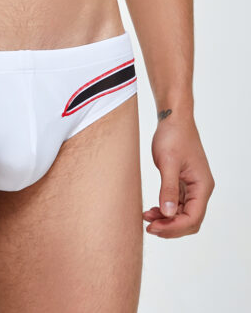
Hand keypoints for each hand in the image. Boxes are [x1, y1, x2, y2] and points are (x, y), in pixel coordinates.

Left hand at [143, 111, 214, 237]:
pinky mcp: (182, 182)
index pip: (193, 217)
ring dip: (166, 219)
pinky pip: (176, 203)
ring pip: (182, 213)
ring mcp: (192, 186)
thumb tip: (168, 213)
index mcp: (202, 185)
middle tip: (149, 228)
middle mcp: (200, 189)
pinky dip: (165, 209)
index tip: (154, 228)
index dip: (174, 227)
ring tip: (147, 218)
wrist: (173, 120)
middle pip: (190, 220)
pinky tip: (151, 210)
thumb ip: (168, 188)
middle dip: (170, 227)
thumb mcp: (168, 162)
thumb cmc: (173, 137)